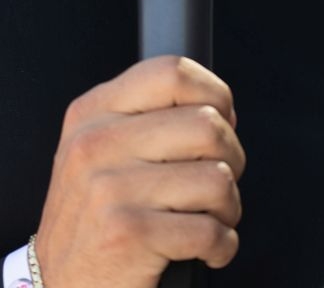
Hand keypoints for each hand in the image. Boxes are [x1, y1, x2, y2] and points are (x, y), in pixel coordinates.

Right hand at [33, 56, 244, 287]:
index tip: (222, 121)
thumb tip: (220, 108)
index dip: (215, 94)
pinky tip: (204, 252)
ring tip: (208, 220)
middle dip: (232, 159)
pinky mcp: (128, 234)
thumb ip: (147, 120)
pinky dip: (222, 246)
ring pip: (217, 178)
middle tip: (215, 186)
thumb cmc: (95, 222)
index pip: (171, 71)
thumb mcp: (100, 155)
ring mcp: (109, 188)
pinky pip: (212, 230)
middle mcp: (95, 144)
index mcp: (92, 114)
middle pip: (207, 123)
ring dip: (228, 208)